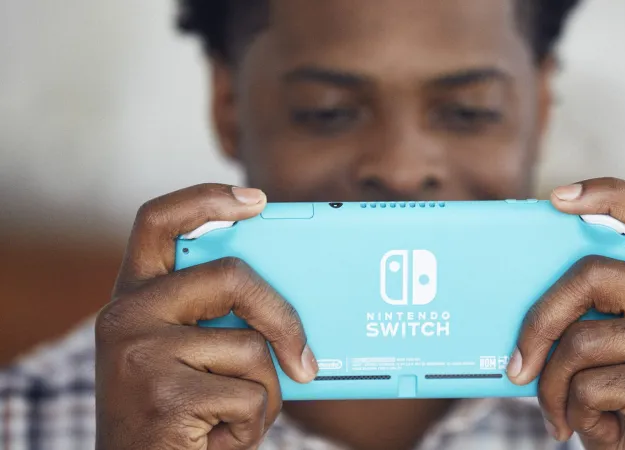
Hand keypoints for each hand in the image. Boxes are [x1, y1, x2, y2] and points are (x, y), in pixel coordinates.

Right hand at [95, 184, 318, 449]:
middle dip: (282, 317)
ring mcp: (140, 353)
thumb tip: (298, 303)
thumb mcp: (187, 358)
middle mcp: (125, 316)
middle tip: (306, 360)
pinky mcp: (163, 394)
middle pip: (231, 276)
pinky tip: (217, 439)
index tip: (255, 200)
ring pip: (251, 348)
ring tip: (231, 420)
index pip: (157, 221)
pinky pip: (250, 395)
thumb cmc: (179, 418)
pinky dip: (252, 426)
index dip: (206, 199)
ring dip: (262, 395)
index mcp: (134, 299)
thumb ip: (218, 322)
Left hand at [507, 178, 624, 449]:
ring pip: (581, 340)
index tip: (557, 197)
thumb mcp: (610, 353)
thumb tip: (515, 295)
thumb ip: (587, 318)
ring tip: (559, 413)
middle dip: (539, 321)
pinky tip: (596, 427)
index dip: (607, 193)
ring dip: (555, 387)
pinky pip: (590, 384)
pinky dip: (575, 413)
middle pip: (590, 274)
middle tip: (516, 367)